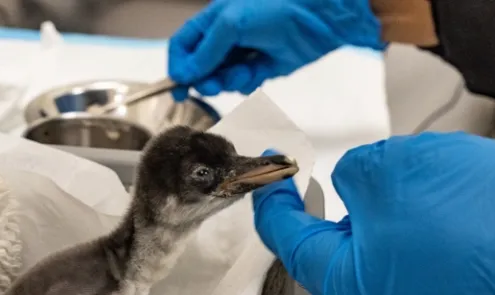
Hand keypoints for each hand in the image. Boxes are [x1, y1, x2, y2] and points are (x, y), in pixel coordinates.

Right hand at [168, 0, 383, 99]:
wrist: (316, 16)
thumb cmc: (273, 8)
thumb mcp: (231, 24)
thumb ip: (205, 52)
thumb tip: (184, 75)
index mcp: (212, 21)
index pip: (182, 46)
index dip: (177, 66)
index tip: (179, 86)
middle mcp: (224, 38)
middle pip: (199, 67)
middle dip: (203, 79)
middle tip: (211, 85)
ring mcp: (242, 54)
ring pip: (220, 79)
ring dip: (228, 81)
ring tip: (244, 72)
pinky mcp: (260, 68)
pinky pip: (242, 84)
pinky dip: (246, 83)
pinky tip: (258, 72)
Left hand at [253, 133, 494, 294]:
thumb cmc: (494, 229)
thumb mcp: (399, 171)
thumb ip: (356, 174)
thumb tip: (353, 184)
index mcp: (348, 291)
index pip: (291, 243)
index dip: (276, 204)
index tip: (272, 180)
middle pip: (344, 260)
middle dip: (355, 214)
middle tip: (375, 183)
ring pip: (391, 271)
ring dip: (404, 231)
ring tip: (443, 203)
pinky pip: (431, 286)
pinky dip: (436, 253)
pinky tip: (468, 229)